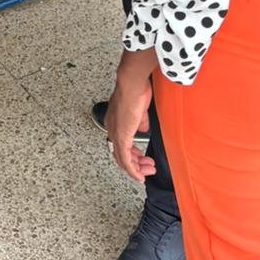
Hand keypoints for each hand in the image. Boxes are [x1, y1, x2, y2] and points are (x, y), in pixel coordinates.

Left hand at [106, 51, 157, 182]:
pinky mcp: (121, 137)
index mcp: (114, 122)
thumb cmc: (135, 89)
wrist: (132, 84)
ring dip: (137, 168)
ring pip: (123, 160)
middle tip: (148, 167)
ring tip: (148, 170)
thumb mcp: (139, 110)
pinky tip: (140, 175)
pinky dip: (133, 170)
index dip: (132, 153)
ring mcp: (115, 134)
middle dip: (136, 163)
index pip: (120, 144)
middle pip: (121, 154)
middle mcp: (112, 129)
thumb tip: (143, 130)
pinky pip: (125, 159)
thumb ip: (140, 122)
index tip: (141, 158)